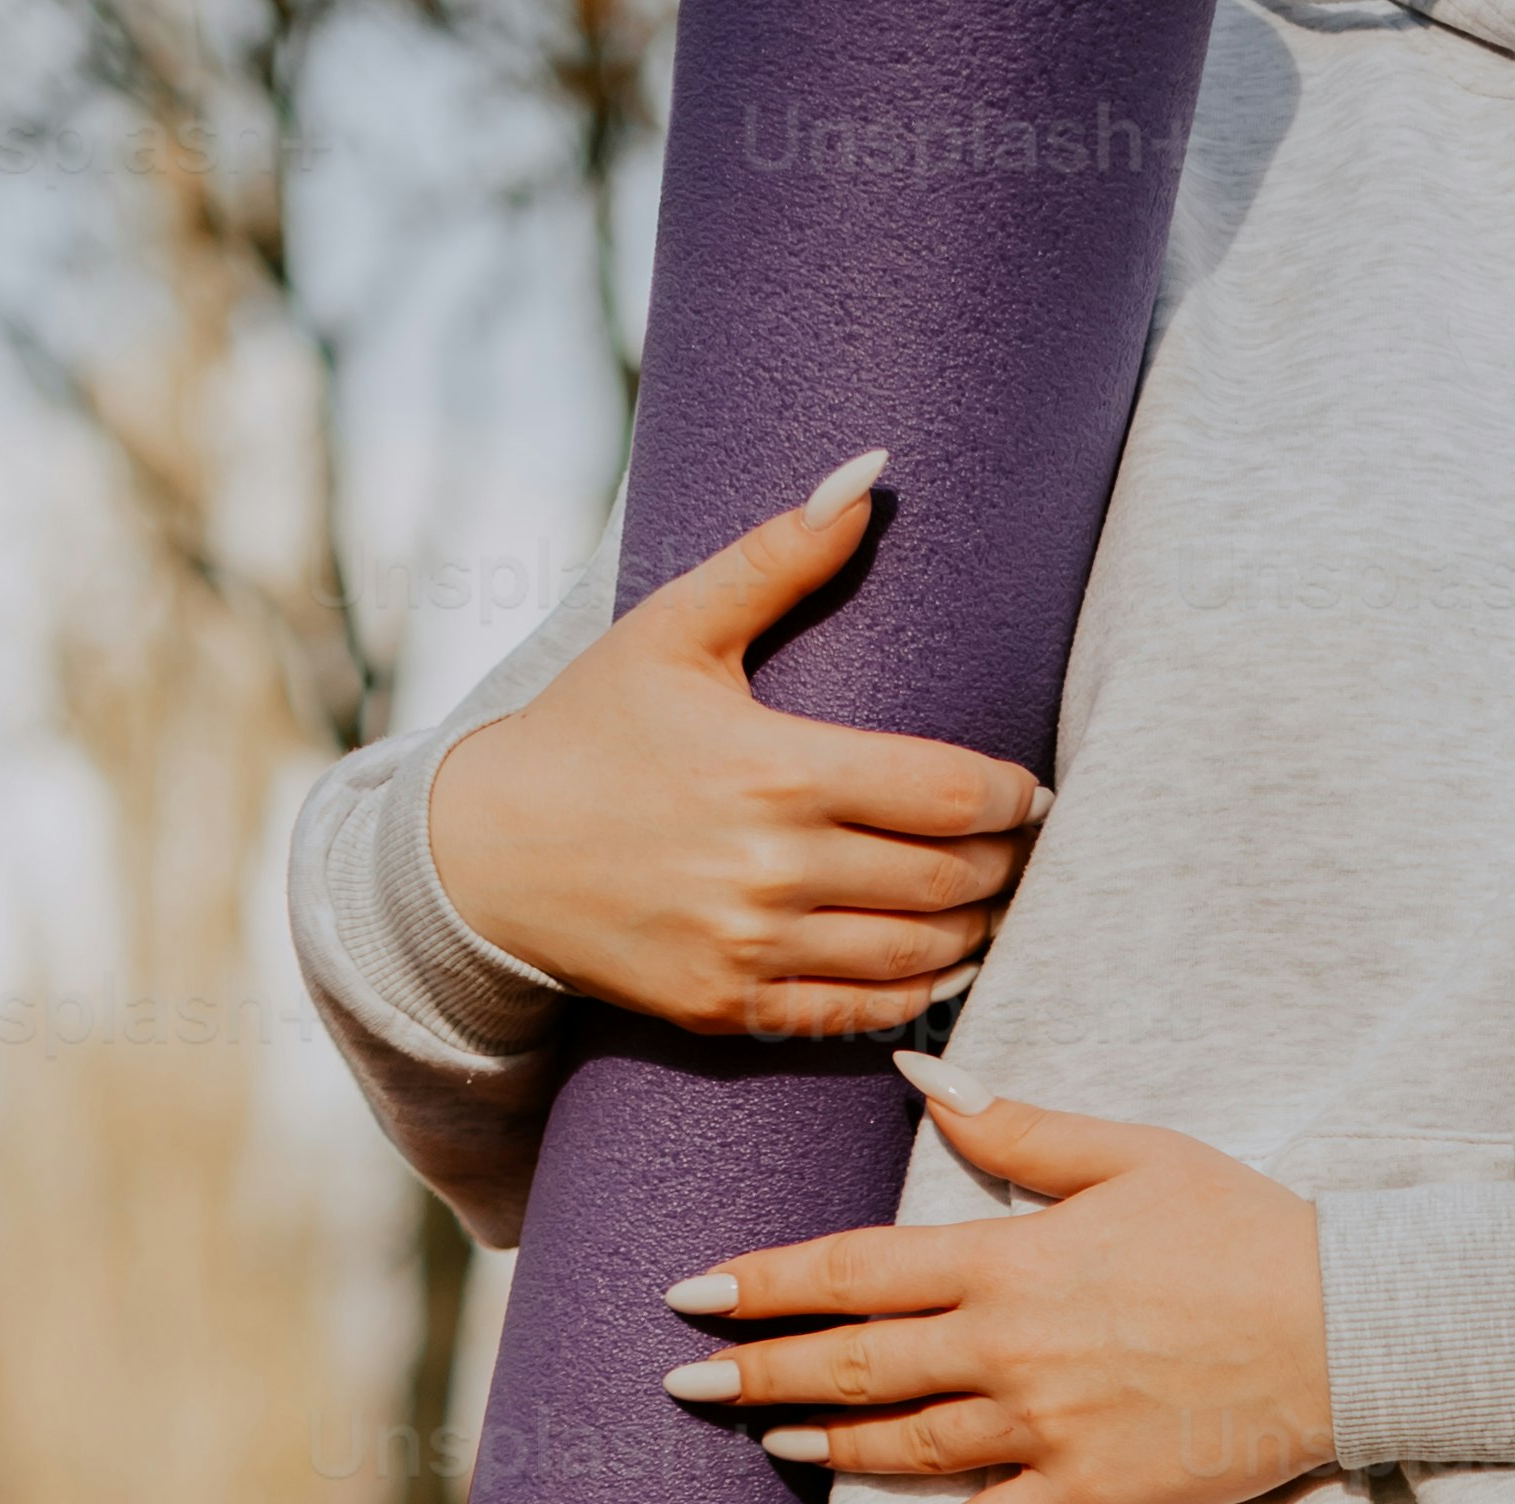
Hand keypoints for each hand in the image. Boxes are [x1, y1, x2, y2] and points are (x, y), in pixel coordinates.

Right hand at [427, 453, 1043, 1038]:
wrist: (487, 852)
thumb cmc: (591, 728)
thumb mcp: (674, 628)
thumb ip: (776, 557)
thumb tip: (867, 477)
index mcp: (775, 771)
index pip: (942, 792)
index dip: (1007, 796)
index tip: (1028, 791)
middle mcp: (771, 869)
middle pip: (945, 878)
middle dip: (1002, 863)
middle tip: (1021, 847)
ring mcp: (752, 948)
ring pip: (915, 954)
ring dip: (974, 930)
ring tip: (992, 902)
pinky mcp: (731, 1008)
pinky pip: (859, 1017)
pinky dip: (917, 995)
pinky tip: (941, 965)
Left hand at [662, 1078, 1335, 1503]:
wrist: (1344, 1328)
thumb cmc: (1243, 1226)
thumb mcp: (1130, 1152)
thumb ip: (1017, 1126)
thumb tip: (923, 1078)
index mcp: (1008, 1258)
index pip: (853, 1270)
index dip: (765, 1281)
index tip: (693, 1292)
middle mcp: (1008, 1349)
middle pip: (854, 1363)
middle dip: (756, 1370)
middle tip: (682, 1387)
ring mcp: (1045, 1431)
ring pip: (904, 1444)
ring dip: (826, 1441)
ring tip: (768, 1438)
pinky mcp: (1092, 1495)